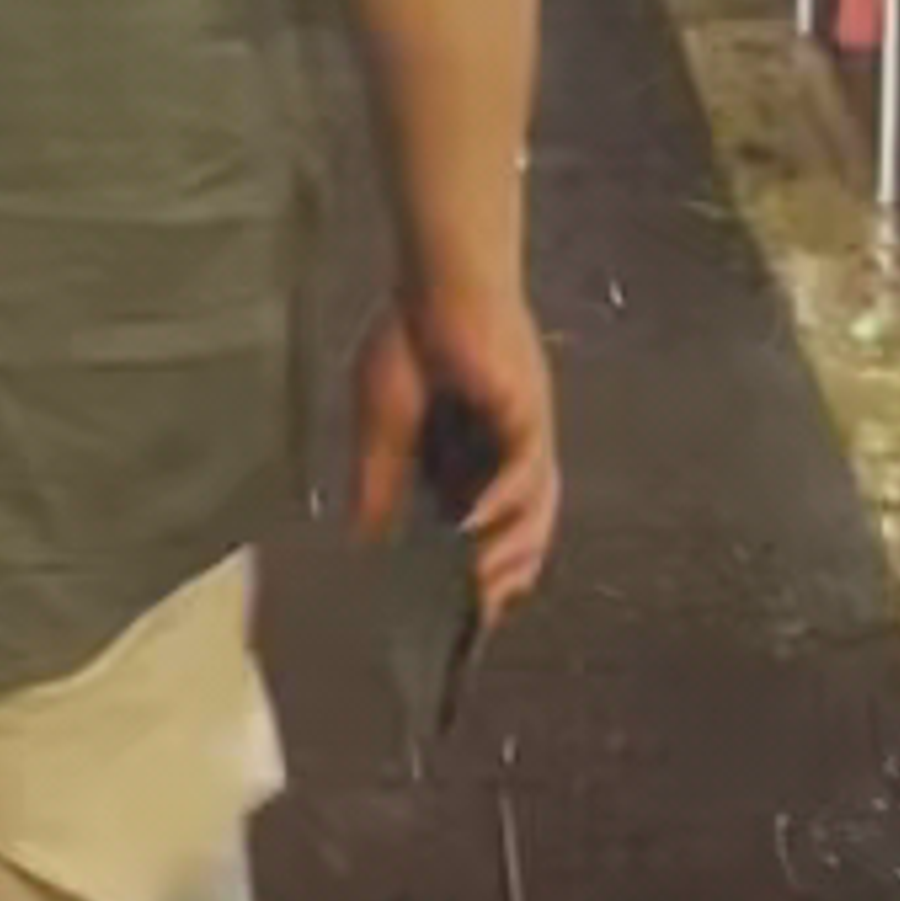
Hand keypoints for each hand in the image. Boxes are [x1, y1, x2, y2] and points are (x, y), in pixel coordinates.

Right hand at [352, 279, 560, 616]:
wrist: (440, 276)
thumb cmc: (411, 337)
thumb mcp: (381, 424)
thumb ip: (378, 483)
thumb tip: (364, 541)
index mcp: (471, 461)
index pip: (481, 534)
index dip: (472, 578)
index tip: (453, 624)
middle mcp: (506, 457)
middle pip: (520, 535)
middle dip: (501, 582)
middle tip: (475, 623)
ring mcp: (524, 437)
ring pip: (535, 512)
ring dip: (512, 555)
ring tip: (483, 592)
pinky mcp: (530, 413)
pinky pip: (529, 471)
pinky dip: (505, 505)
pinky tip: (479, 528)